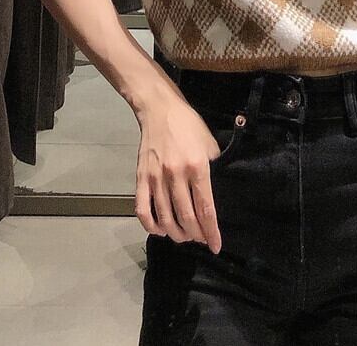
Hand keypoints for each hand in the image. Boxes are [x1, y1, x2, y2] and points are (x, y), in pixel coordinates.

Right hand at [133, 92, 223, 253]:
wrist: (160, 110)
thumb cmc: (189, 125)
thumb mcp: (210, 144)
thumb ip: (213, 169)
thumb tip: (216, 195)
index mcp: (197, 166)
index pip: (205, 208)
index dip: (211, 231)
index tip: (215, 246)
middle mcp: (176, 175)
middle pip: (186, 218)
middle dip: (196, 235)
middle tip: (201, 239)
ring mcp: (155, 178)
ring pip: (165, 218)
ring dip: (176, 234)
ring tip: (184, 236)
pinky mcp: (141, 178)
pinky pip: (143, 210)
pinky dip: (151, 226)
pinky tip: (160, 230)